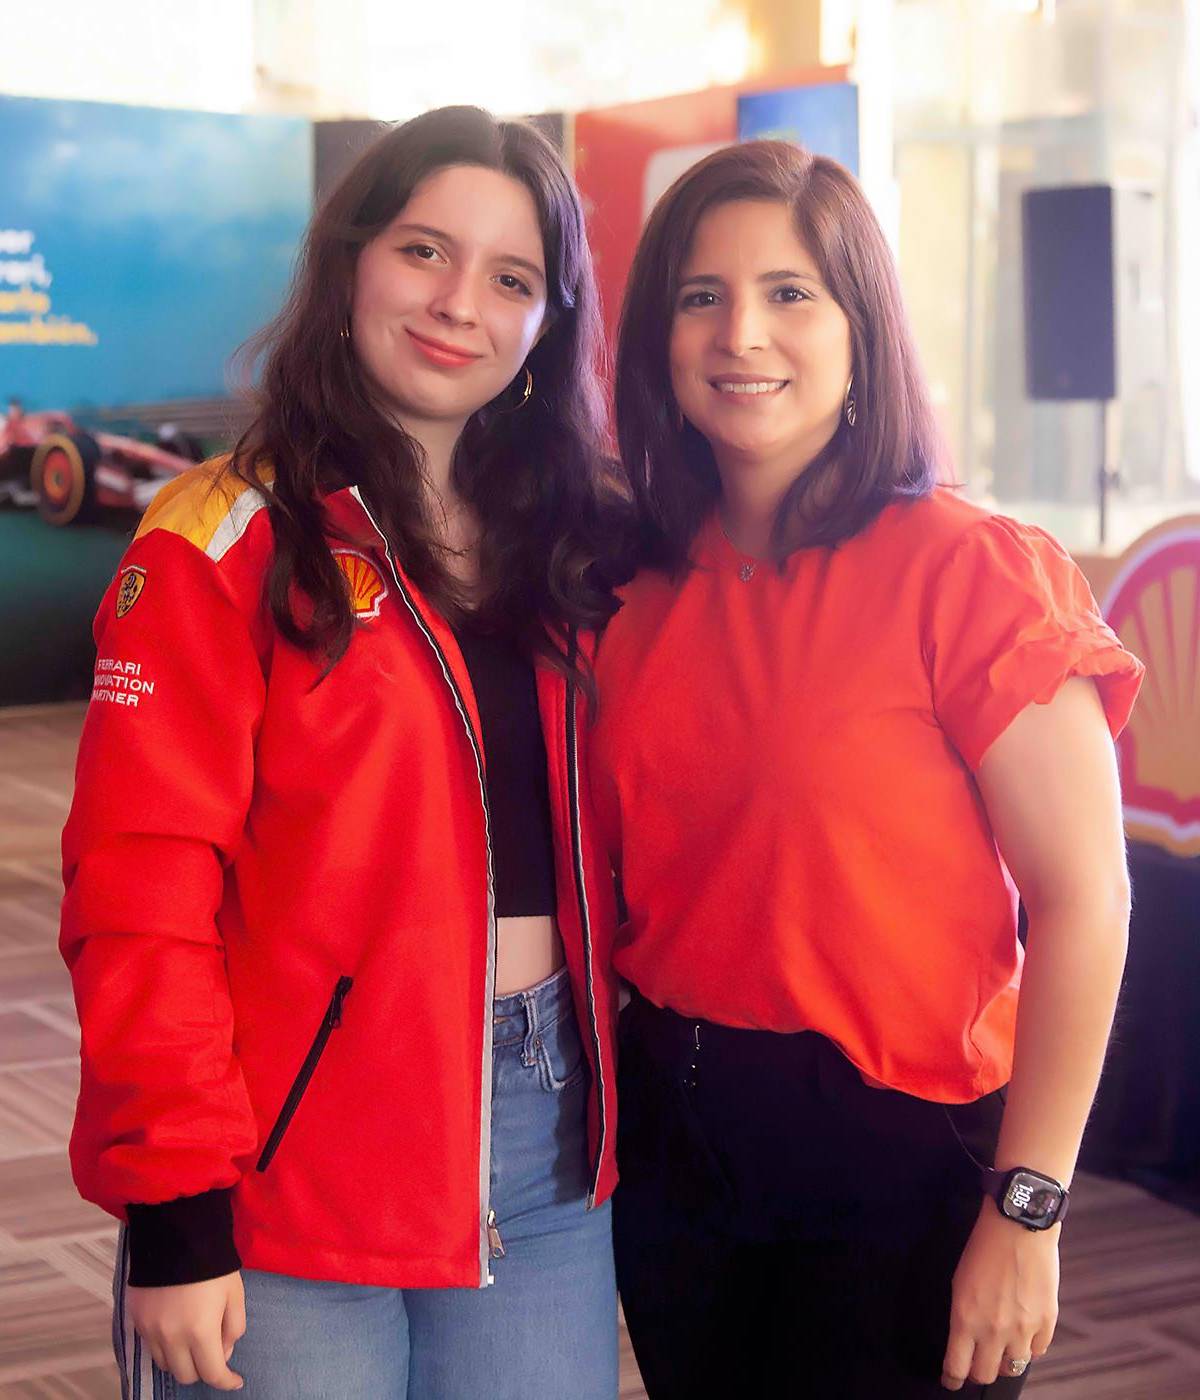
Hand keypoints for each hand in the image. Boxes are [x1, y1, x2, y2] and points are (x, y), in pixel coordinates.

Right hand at [128, 1271, 245, 1389]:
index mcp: (200, 1331)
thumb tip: (224, 1353)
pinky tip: (175, 1329)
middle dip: (203, 1369)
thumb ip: (233, 1328)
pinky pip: (150, 1347)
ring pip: (165, 1364)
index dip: (226, 1381)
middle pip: (185, 1375)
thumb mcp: (235, 1294)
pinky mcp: (136, 1320)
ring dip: (181, 1360)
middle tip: (213, 1352)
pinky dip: (164, 1346)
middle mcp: (171, 1338)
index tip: (235, 1380)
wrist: (177, 1235)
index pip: (211, 1373)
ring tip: (193, 1339)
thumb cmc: (213, 1264)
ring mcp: (150, 1330)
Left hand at [941, 1203, 1058, 1389]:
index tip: (950, 1381)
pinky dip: (1029, 1347)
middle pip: (985, 1375)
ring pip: (1013, 1367)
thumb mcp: (959, 1281)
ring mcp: (1023, 1329)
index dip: (951, 1379)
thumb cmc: (985, 1246)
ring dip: (1004, 1362)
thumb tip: (965, 1339)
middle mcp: (994, 1330)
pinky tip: (1023, 1336)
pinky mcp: (1046, 1322)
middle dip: (977, 1374)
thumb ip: (963, 1315)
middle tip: (974, 1366)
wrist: (1018, 1227)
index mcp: (965, 1318)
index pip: (957, 1367)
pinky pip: (1038, 1351)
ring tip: (1001, 1351)